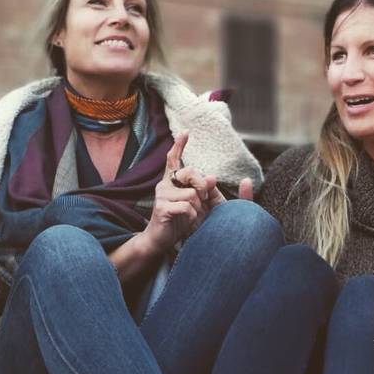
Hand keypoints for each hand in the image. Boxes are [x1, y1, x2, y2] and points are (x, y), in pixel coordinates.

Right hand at [142, 132, 212, 251]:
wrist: (161, 241)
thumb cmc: (180, 222)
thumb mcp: (197, 204)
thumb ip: (205, 190)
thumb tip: (212, 176)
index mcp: (173, 181)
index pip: (174, 159)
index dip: (179, 145)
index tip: (186, 132)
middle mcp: (165, 184)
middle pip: (190, 171)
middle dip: (202, 185)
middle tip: (203, 199)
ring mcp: (161, 195)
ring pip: (191, 194)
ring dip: (197, 208)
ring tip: (191, 216)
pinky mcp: (161, 208)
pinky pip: (186, 207)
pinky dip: (191, 217)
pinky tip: (185, 222)